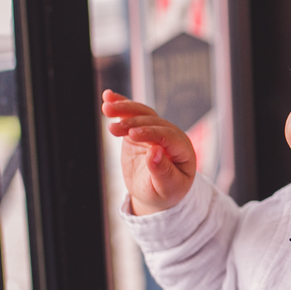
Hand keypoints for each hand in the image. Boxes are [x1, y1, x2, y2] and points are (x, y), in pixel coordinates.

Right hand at [101, 90, 196, 214]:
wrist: (156, 193)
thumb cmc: (165, 193)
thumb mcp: (166, 188)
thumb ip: (162, 171)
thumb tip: (154, 151)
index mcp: (183, 149)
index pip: (168, 137)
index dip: (151, 133)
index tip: (132, 135)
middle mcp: (171, 135)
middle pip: (153, 122)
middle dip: (133, 122)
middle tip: (113, 128)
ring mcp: (155, 130)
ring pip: (141, 113)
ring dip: (125, 108)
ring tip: (106, 108)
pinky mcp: (139, 130)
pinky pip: (131, 114)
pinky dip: (120, 104)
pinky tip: (107, 96)